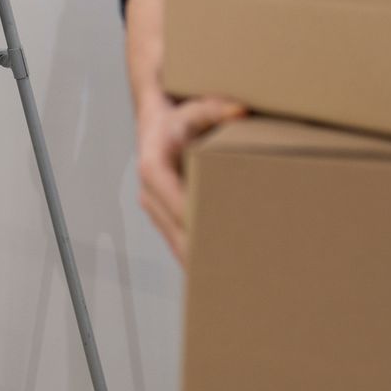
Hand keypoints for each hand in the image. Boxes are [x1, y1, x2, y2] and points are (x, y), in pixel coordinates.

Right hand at [137, 94, 246, 264]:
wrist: (155, 119)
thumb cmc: (176, 115)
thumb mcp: (193, 108)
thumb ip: (215, 108)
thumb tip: (241, 110)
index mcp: (153, 170)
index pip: (178, 207)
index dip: (201, 228)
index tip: (224, 247)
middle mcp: (150, 193)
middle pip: (177, 234)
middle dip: (204, 256)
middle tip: (236, 276)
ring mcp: (155, 207)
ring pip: (177, 243)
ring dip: (200, 261)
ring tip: (230, 282)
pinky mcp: (164, 215)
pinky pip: (179, 240)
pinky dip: (196, 255)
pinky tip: (218, 270)